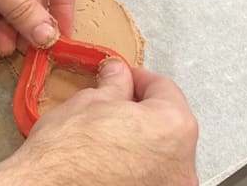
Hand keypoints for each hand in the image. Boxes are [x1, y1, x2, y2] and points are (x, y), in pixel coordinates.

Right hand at [0, 59, 198, 185]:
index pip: (164, 88)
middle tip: (116, 101)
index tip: (125, 77)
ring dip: (140, 136)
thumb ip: (115, 84)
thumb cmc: (65, 153)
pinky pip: (151, 174)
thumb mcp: (89, 103)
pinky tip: (112, 157)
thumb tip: (118, 73)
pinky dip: (136, 162)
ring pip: (160, 150)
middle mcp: (181, 164)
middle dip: (142, 108)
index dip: (139, 78)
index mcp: (173, 128)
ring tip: (111, 130)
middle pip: (168, 121)